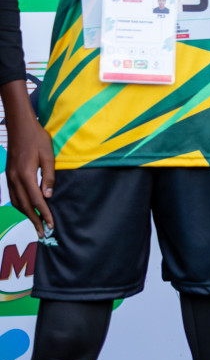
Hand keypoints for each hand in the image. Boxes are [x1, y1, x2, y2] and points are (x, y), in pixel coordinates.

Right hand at [5, 106, 53, 236]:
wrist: (19, 127)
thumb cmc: (37, 138)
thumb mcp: (48, 156)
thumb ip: (48, 177)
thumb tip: (47, 196)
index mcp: (26, 175)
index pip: (36, 201)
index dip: (44, 214)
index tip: (51, 225)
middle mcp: (15, 179)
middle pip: (24, 206)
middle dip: (34, 220)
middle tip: (42, 233)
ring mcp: (9, 178)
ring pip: (16, 202)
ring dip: (26, 215)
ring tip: (36, 224)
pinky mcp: (8, 175)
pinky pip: (13, 195)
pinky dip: (20, 205)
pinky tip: (27, 209)